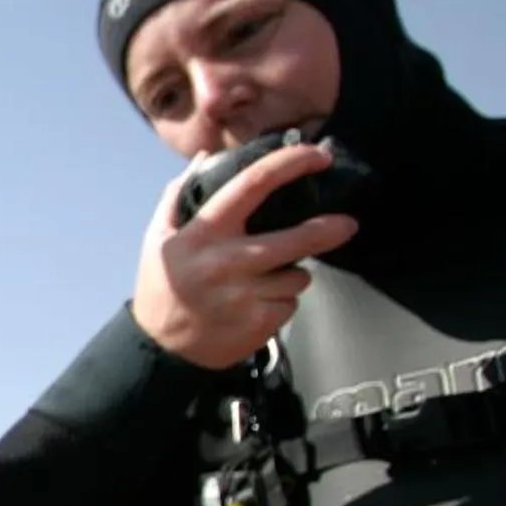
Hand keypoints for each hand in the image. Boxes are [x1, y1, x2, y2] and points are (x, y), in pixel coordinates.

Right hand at [130, 141, 359, 370]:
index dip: (291, 163)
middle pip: (297, 238)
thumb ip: (180, 194)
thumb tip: (205, 157)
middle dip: (328, 229)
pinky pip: (291, 304)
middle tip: (347, 224)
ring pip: (298, 276)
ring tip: (264, 281)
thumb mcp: (158, 237)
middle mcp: (226, 261)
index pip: (253, 184)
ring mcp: (245, 295)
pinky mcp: (258, 322)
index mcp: (203, 233)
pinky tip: (257, 304)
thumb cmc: (161, 287)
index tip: (318, 157)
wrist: (161, 349)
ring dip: (291, 275)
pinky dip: (281, 302)